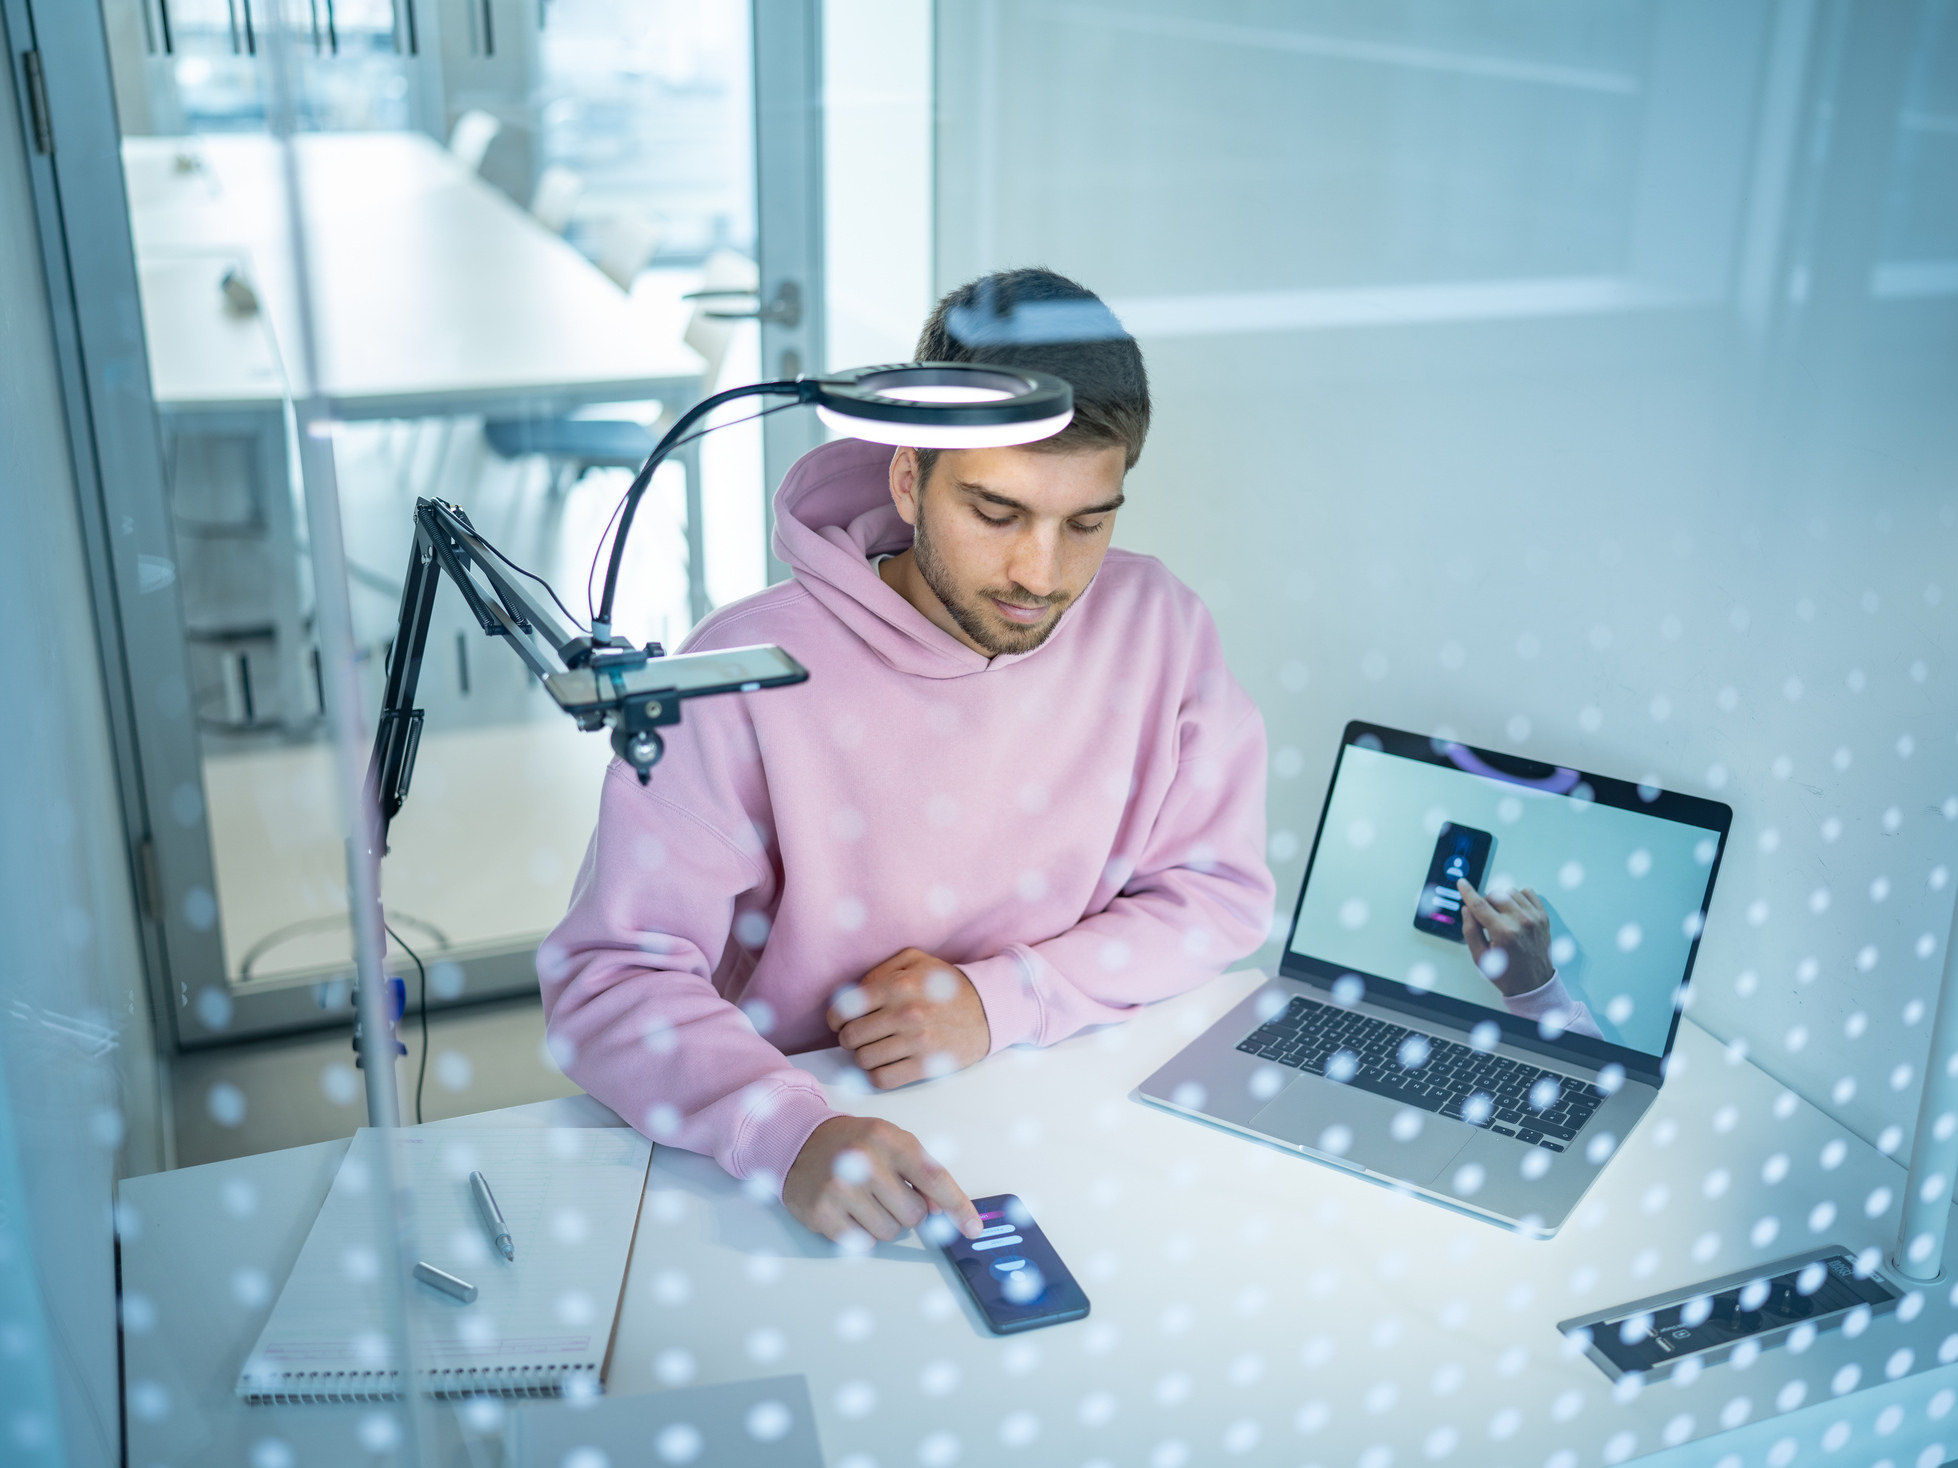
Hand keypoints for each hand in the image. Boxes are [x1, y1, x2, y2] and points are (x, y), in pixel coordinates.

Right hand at [782, 1115, 982, 1243]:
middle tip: (886, 1193)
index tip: (972, 1227)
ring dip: (883, 1222)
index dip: (957, 1206)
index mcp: (888, 1139)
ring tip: (864, 1199)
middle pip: (913, 1215)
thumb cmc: (853, 1143)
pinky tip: (847, 1209)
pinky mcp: (821, 1213)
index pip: (933, 1177)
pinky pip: (860, 1243)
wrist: (798, 1141)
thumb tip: (941, 1209)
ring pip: (889, 1232)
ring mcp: (839, 1188)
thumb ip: (921, 1170)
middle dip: (907, 1210)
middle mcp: (863, 1161)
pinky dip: (859, 1232)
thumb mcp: (891, 1142)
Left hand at [827, 947, 990, 1089]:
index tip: (840, 1022)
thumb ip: (880, 970)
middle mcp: (906, 1014)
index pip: (846, 1008)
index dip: (836, 1018)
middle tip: (859, 1037)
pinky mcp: (926, 1066)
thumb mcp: (916, 961)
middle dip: (850, 1038)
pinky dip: (877, 1075)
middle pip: (851, 1037)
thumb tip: (853, 993)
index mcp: (899, 986)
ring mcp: (917, 1042)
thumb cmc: (947, 986)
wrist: (989, 1010)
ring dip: (864, 1057)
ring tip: (875, 1050)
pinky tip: (885, 1065)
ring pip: (864, 1060)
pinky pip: (883, 1079)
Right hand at [1457, 880, 1554, 997]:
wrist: (1534, 984)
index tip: (1462, 883)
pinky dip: (1517, 897)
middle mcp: (1521, 922)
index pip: (1480, 905)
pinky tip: (1514, 910)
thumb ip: (1470, 931)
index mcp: (1504, 933)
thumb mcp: (1480, 957)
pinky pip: (1528, 893)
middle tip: (1486, 918)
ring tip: (1501, 916)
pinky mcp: (1543, 916)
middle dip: (1485, 903)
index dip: (1467, 892)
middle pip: (1494, 895)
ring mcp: (1535, 918)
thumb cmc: (1507, 973)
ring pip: (1510, 892)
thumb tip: (1467, 909)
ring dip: (1501, 900)